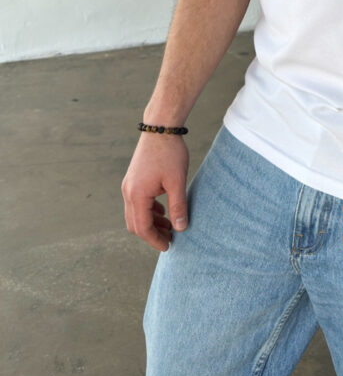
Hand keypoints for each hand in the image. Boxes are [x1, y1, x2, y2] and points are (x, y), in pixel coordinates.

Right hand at [121, 134, 188, 251]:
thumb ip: (178, 206)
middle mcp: (128, 192)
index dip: (155, 240)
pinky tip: (163, 211)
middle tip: (169, 240)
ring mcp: (129, 185)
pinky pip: (138, 203)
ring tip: (170, 227)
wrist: (160, 128)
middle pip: (135, 223)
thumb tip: (181, 228)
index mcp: (137, 195)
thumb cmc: (170, 153)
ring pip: (136, 213)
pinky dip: (149, 211)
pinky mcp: (134, 179)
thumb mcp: (177, 181)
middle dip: (152, 234)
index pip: (143, 227)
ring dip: (151, 222)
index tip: (168, 247)